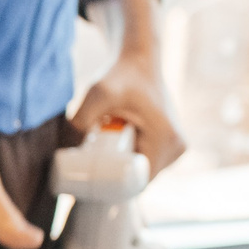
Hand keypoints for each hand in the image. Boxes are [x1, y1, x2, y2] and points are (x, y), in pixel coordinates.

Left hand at [73, 0, 183, 173]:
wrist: (137, 59)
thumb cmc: (120, 74)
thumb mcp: (97, 93)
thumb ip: (81, 117)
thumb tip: (70, 147)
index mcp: (167, 141)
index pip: (136, 184)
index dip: (112, 188)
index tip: (89, 182)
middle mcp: (177, 146)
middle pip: (139, 180)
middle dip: (114, 180)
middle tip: (88, 166)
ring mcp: (176, 146)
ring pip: (142, 173)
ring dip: (121, 170)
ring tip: (101, 153)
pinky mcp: (170, 143)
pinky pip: (146, 164)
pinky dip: (129, 162)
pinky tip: (113, 153)